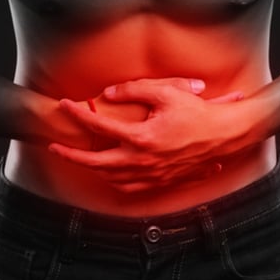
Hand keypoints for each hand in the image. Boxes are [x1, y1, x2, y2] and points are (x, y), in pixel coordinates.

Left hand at [48, 77, 246, 192]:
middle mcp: (143, 161)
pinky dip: (115, 182)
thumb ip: (135, 91)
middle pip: (96, 164)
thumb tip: (109, 94)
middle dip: (71, 156)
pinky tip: (111, 174)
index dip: (78, 115)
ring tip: (80, 159)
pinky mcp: (162, 182)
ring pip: (112, 179)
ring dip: (92, 170)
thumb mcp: (166, 93)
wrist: (225, 135)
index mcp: (141, 138)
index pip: (99, 127)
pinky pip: (131, 188)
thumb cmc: (198, 113)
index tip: (64, 106)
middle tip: (55, 147)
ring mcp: (152, 175)